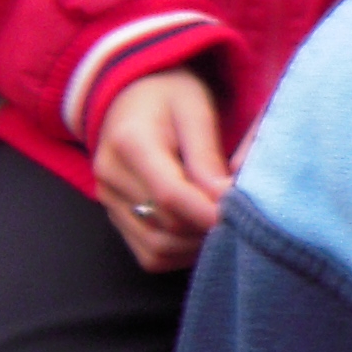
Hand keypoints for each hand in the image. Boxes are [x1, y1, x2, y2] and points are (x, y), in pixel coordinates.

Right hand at [94, 66, 230, 272]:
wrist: (130, 96)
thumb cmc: (169, 95)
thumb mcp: (195, 109)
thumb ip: (207, 156)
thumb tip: (224, 200)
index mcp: (130, 143)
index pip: (170, 195)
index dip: (210, 212)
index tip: (243, 215)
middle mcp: (110, 177)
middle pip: (166, 227)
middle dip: (207, 228)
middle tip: (239, 216)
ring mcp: (108, 201)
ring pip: (158, 249)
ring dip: (196, 245)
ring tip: (220, 222)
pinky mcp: (115, 218)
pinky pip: (149, 255)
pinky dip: (180, 252)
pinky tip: (199, 231)